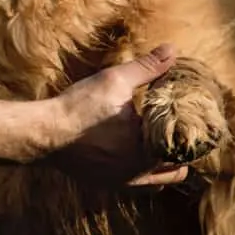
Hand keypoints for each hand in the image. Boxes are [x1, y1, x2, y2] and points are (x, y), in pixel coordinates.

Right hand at [50, 44, 189, 187]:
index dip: (189, 133)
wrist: (44, 132)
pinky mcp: (106, 184)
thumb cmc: (80, 107)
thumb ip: (147, 68)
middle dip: (178, 151)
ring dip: (161, 165)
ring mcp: (122, 183)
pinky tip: (131, 151)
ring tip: (156, 142)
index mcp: (149, 150)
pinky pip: (135, 184)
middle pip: (176, 170)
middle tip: (173, 129)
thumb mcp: (115, 80)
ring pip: (157, 181)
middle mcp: (140, 174)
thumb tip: (172, 50)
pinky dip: (141, 170)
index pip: (185, 148)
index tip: (187, 118)